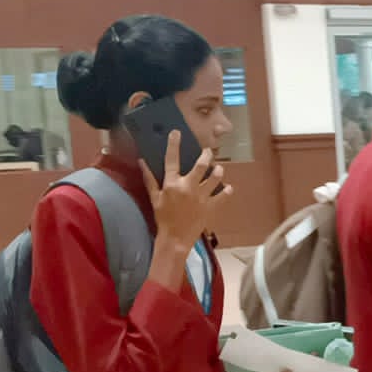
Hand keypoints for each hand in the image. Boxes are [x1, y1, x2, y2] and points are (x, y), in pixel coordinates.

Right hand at [141, 130, 229, 248]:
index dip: (174, 145)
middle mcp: (188, 187)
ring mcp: (201, 197)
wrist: (175, 239)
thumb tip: (142, 162)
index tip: (177, 133)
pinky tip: (229, 187)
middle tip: (208, 151)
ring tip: (219, 169)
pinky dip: (227, 191)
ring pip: (214, 178)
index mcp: (172, 184)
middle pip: (201, 166)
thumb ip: (150, 179)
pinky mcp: (210, 207)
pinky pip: (222, 196)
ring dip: (218, 171)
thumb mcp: (154, 198)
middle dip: (206, 155)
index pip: (172, 159)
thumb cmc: (163, 218)